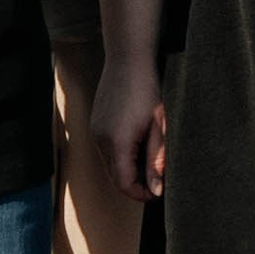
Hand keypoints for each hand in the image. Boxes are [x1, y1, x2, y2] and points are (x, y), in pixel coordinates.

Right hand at [91, 58, 166, 200]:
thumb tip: (156, 190)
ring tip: (151, 156)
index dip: (140, 194)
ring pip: (110, 163)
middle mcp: (101, 139)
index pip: (123, 184)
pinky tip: (139, 141)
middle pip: (115, 176)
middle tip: (158, 177)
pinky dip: (121, 153)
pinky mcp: (96, 122)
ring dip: (129, 168)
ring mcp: (95, 130)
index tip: (158, 193)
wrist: (128, 59)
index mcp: (117, 142)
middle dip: (135, 183)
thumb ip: (156, 160)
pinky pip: (107, 148)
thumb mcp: (159, 126)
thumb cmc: (148, 89)